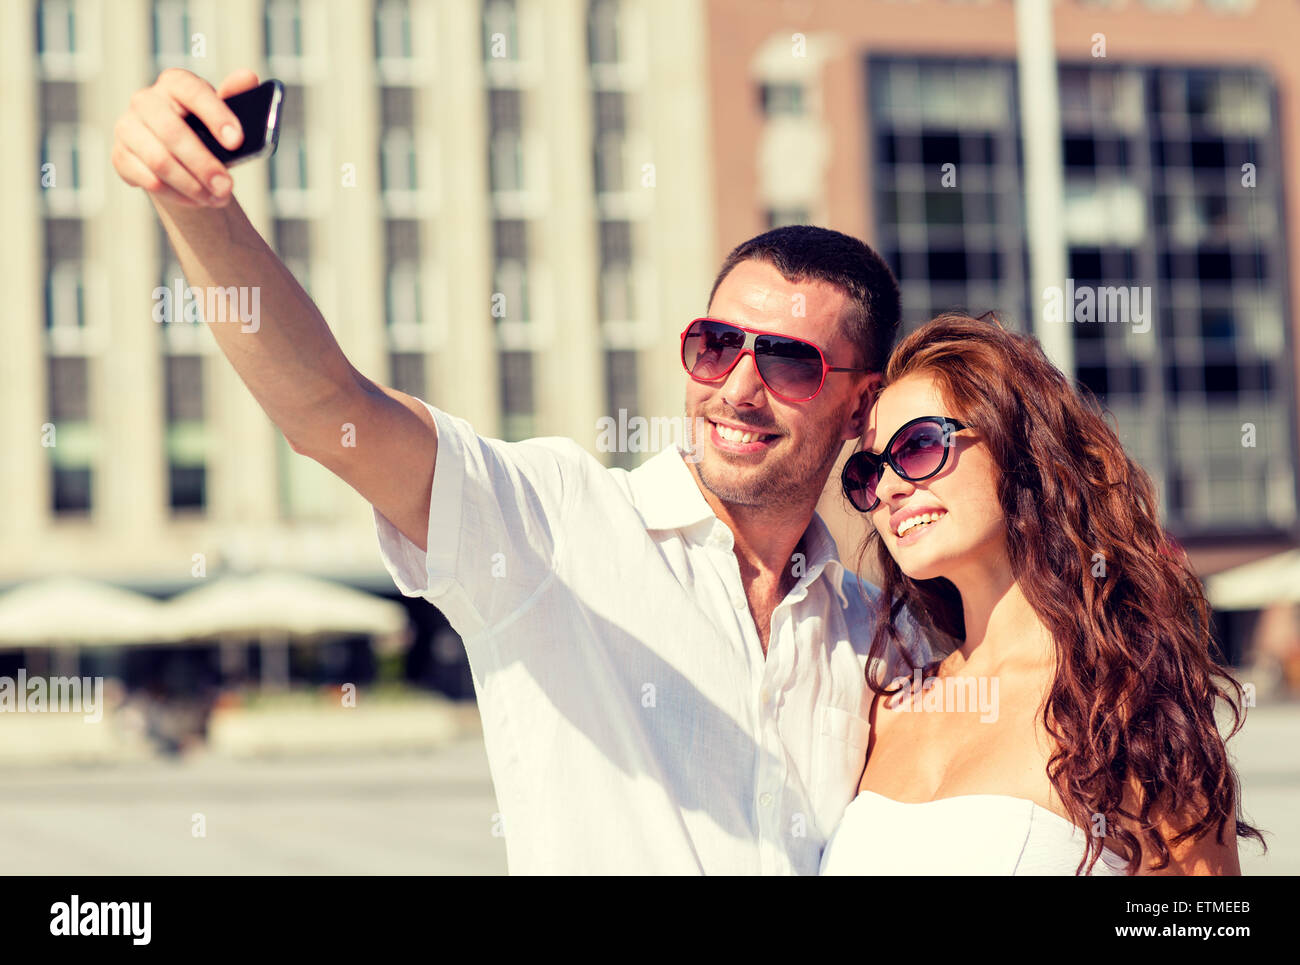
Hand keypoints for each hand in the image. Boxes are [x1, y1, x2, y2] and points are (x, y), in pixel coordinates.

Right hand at [112, 68, 260, 208]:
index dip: (215, 115)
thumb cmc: (206, 132)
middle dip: (204, 164)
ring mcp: (128, 127)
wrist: (179, 158)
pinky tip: (196, 200)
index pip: (192, 91)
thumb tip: (249, 76)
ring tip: (216, 198)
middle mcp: (145, 100)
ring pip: (159, 160)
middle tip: (227, 187)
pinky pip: (147, 179)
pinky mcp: (121, 155)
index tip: (237, 142)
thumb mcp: (224, 116)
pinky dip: (176, 194)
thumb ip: (236, 98)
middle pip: (172, 132)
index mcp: (174, 83)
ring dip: (192, 185)